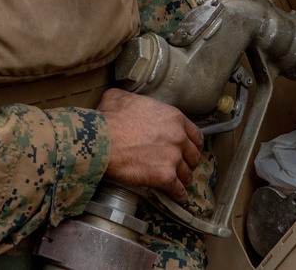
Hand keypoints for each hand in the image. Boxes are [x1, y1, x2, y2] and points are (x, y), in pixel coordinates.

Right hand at [97, 88, 203, 202]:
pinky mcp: (164, 176)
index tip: (190, 149)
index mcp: (172, 117)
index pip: (195, 134)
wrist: (101, 139)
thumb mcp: (121, 98)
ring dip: (184, 179)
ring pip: (187, 173)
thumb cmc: (109, 118)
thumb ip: (132, 100)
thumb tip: (125, 102)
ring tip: (180, 182)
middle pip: (193, 155)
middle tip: (184, 166)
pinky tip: (178, 197)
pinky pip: (178, 190)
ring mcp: (173, 157)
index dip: (192, 144)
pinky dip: (178, 195)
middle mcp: (178, 137)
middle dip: (189, 162)